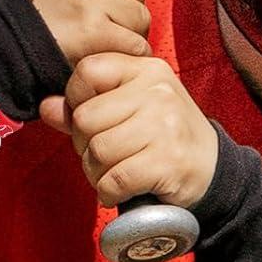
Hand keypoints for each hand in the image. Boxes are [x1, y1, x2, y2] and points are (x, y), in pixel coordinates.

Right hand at [10, 0, 151, 66]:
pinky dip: (129, 55)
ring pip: (140, 14)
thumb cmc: (27, 18)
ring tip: (103, 41)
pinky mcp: (93, 29)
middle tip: (104, 25)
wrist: (0, 54)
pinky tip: (110, 56)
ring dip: (129, 33)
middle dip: (125, 8)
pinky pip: (136, 43)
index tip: (100, 0)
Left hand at [41, 53, 218, 210]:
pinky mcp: (167, 161)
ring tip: (113, 174)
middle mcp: (157, 92)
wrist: (214, 170)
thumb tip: (46, 107)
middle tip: (106, 156)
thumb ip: (86, 107)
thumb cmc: (164, 137)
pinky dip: (109, 193)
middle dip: (85, 145)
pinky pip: (113, 180)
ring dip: (96, 173)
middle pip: (85, 118)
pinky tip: (120, 192)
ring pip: (97, 151)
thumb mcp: (131, 111)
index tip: (93, 119)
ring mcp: (164, 126)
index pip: (88, 70)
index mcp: (146, 69)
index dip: (77, 98)